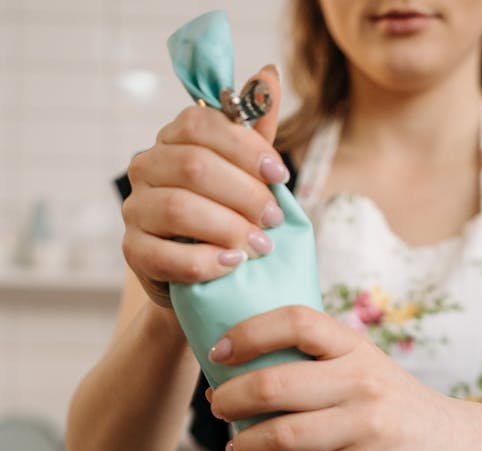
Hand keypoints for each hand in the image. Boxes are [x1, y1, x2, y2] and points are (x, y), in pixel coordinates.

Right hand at [121, 65, 288, 304]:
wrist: (202, 279)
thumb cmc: (226, 219)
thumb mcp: (245, 174)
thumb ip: (254, 130)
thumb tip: (269, 73)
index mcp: (172, 140)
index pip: (201, 125)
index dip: (245, 147)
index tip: (280, 175)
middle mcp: (146, 168)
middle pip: (193, 166)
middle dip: (243, 193)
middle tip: (275, 218)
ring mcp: (135, 209)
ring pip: (179, 208)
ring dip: (228, 227)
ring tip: (260, 245)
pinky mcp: (133, 252)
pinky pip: (165, 255)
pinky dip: (204, 261)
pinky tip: (232, 264)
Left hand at [208, 306, 471, 450]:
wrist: (460, 446)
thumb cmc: (396, 407)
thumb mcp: (367, 368)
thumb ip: (318, 363)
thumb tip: (241, 373)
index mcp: (356, 348)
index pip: (295, 322)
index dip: (248, 333)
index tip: (219, 353)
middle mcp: (361, 381)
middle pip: (274, 385)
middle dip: (231, 400)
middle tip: (219, 409)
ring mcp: (365, 426)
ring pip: (281, 436)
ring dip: (244, 446)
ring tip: (235, 450)